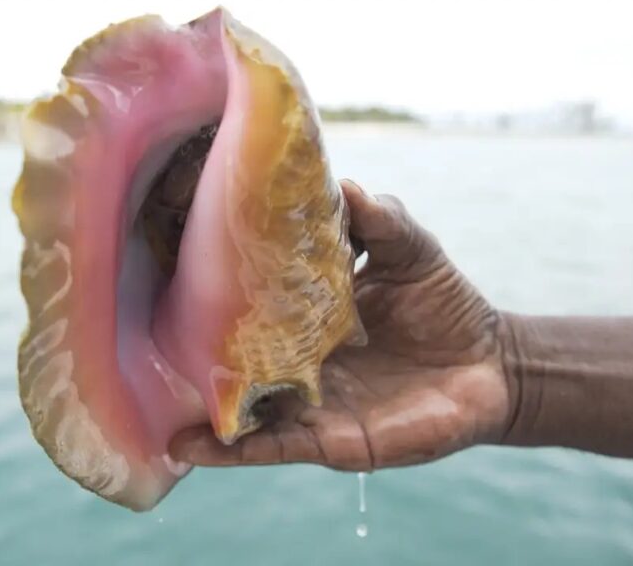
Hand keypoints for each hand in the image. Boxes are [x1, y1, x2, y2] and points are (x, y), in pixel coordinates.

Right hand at [169, 180, 509, 470]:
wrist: (492, 368)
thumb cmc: (446, 303)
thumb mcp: (411, 251)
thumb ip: (380, 220)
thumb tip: (341, 184)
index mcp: (310, 308)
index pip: (256, 294)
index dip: (220, 280)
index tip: (173, 257)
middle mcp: (299, 354)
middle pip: (238, 352)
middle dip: (194, 346)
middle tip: (140, 329)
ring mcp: (309, 398)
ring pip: (245, 404)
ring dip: (202, 406)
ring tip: (149, 404)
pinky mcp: (329, 438)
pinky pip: (276, 445)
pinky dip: (236, 447)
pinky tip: (194, 445)